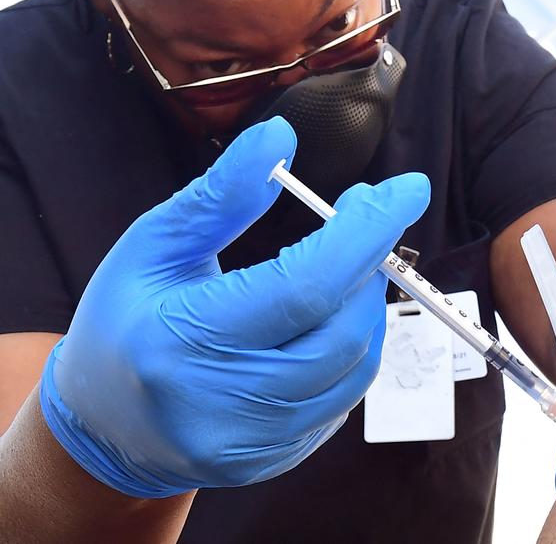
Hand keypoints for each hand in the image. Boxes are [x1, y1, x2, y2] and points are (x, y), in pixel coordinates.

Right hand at [39, 117, 430, 498]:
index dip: (367, 234)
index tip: (407, 190)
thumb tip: (281, 139)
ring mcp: (256, 443)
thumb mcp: (155, 246)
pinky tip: (327, 319)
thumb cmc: (124, 323)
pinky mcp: (278, 459)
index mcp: (186, 340)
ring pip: (356, 368)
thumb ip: (222, 196)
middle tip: (366, 217)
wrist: (104, 428)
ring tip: (347, 265)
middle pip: (345, 331)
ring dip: (368, 306)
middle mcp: (226, 404)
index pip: (306, 287)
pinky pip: (344, 398)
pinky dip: (351, 349)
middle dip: (372, 265)